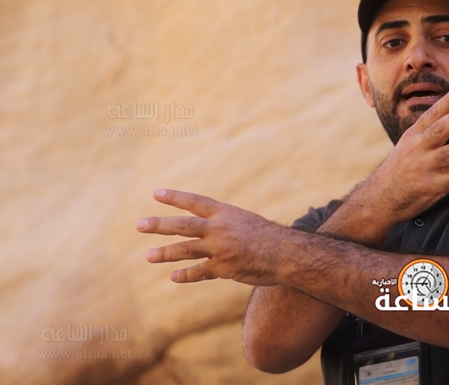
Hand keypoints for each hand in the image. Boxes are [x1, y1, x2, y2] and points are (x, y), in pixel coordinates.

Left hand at [137, 189, 283, 284]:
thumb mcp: (247, 221)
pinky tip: (173, 277)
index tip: (156, 193)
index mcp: (226, 213)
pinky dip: (186, 275)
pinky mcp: (224, 268)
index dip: (175, 198)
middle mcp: (220, 229)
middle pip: (183, 225)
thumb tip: (210, 229)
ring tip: (149, 256)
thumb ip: (226, 224)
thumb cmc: (270, 237)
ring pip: (186, 249)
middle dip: (159, 225)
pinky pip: (199, 272)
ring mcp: (220, 249)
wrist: (287, 253)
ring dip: (165, 252)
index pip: (195, 203)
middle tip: (139, 224)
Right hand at [362, 84, 448, 223]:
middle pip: (441, 129)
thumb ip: (424, 136)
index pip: (431, 115)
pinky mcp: (428, 187)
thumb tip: (445, 120)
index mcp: (412, 137)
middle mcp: (417, 149)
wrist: (378, 198)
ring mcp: (422, 167)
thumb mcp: (405, 148)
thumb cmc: (396, 172)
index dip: (447, 101)